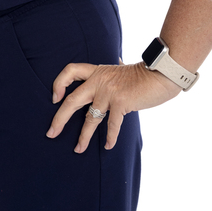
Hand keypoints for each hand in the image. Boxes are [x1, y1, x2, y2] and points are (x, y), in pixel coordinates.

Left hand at [46, 60, 180, 152]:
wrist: (160, 74)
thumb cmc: (144, 73)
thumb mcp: (122, 68)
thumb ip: (115, 68)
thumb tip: (117, 61)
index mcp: (97, 71)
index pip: (70, 71)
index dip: (59, 83)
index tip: (54, 98)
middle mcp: (99, 80)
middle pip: (71, 100)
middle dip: (59, 119)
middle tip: (51, 133)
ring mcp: (109, 91)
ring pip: (90, 118)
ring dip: (83, 136)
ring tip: (78, 149)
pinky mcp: (121, 102)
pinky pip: (112, 124)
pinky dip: (110, 137)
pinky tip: (108, 146)